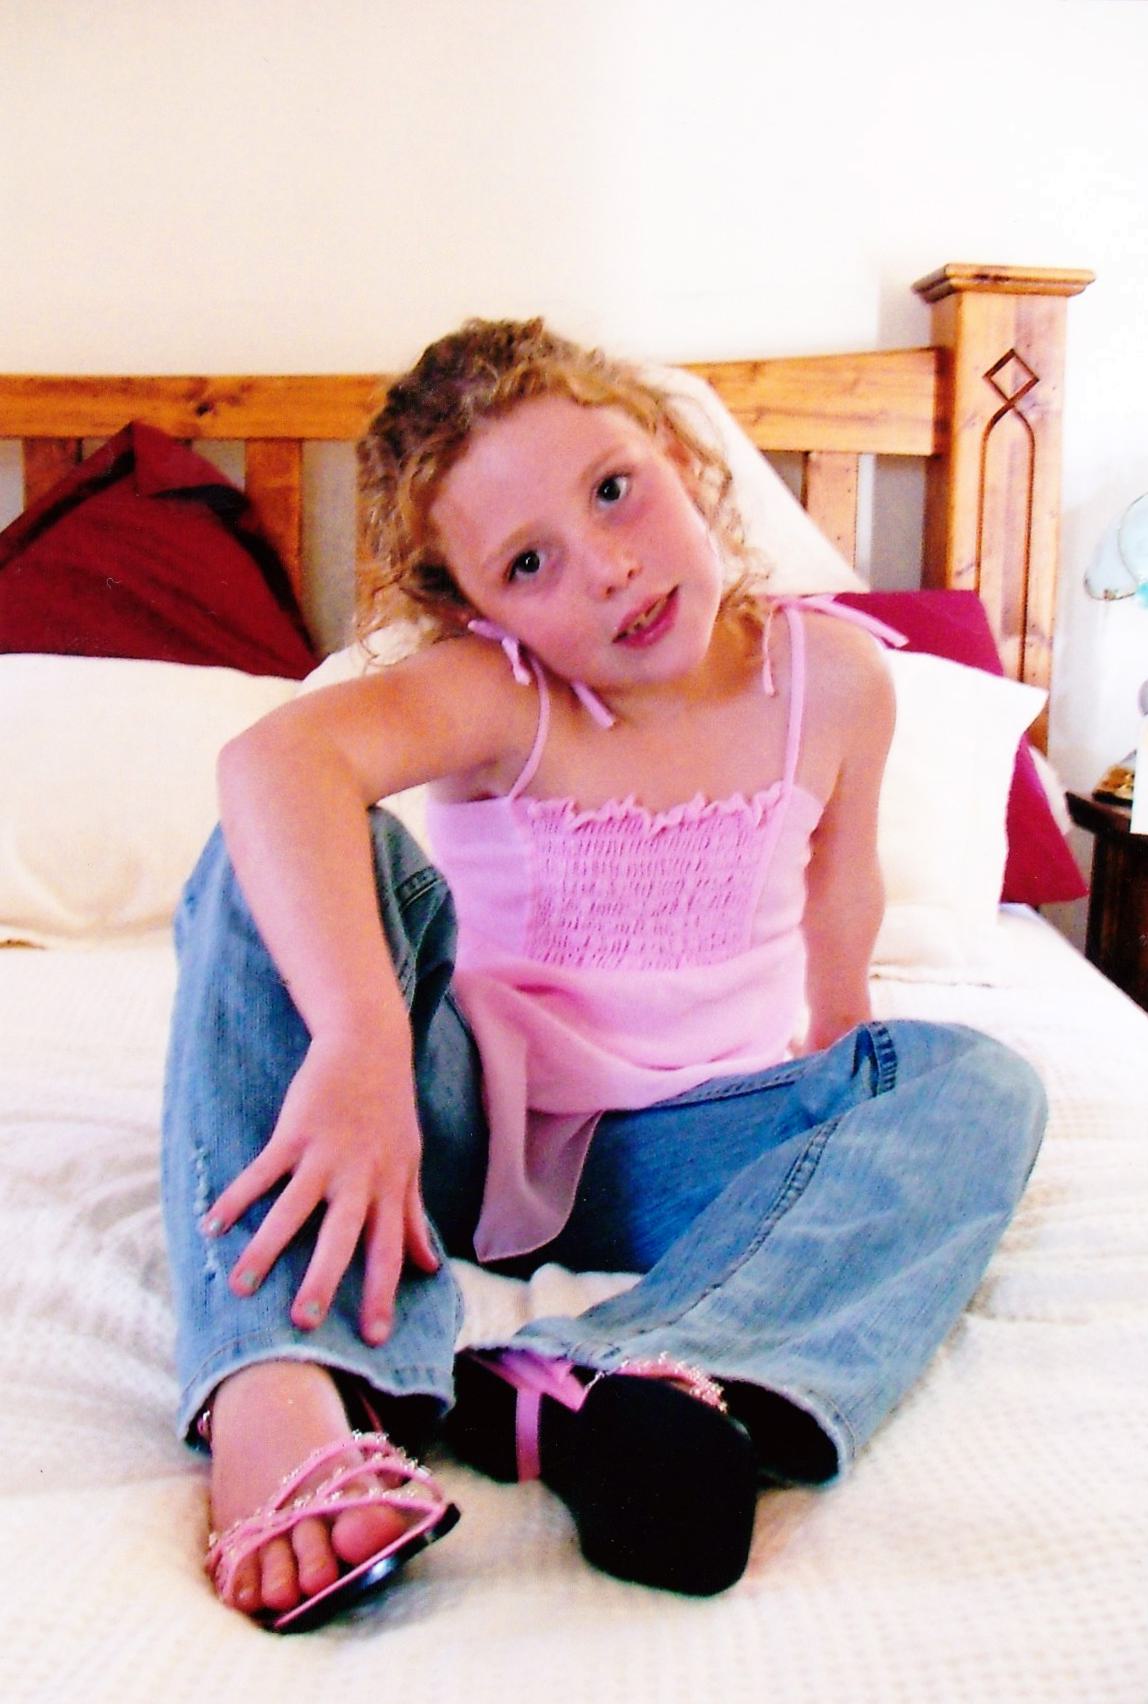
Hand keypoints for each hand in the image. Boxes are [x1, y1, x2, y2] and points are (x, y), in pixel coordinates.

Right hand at [202, 1032, 438, 1343]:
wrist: (370, 1047)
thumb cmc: (389, 1113)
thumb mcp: (409, 1164)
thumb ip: (413, 1219)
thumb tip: (430, 1268)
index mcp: (390, 1189)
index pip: (389, 1251)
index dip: (382, 1294)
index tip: (374, 1339)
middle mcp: (360, 1176)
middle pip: (342, 1236)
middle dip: (322, 1279)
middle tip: (303, 1323)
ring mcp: (325, 1153)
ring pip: (293, 1209)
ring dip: (265, 1248)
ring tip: (241, 1285)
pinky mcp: (294, 1131)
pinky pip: (261, 1172)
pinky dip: (235, 1198)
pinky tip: (211, 1225)